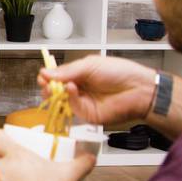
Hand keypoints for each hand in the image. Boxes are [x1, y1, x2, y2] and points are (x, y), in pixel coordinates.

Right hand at [37, 54, 155, 125]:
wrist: (138, 89)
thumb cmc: (119, 72)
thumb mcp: (90, 65)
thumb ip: (68, 70)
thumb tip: (45, 72)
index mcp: (80, 75)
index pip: (58, 77)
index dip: (49, 76)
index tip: (42, 75)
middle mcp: (80, 89)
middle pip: (57, 90)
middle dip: (48, 87)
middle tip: (44, 83)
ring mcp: (83, 103)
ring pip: (62, 101)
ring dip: (56, 93)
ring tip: (54, 87)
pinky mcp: (87, 115)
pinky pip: (73, 107)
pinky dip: (70, 98)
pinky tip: (72, 89)